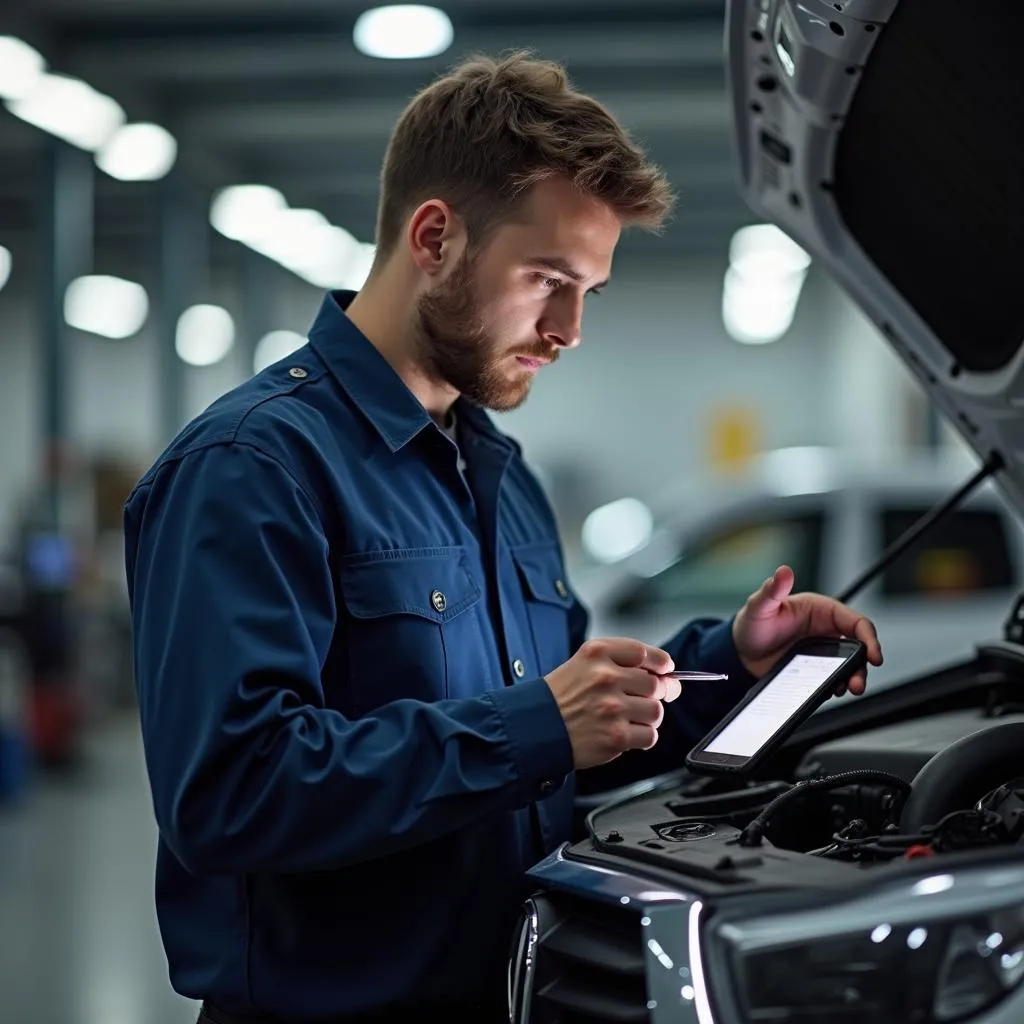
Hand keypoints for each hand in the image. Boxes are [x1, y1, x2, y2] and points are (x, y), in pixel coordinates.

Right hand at [545, 638, 682, 768]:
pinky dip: (642, 737)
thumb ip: (622, 663)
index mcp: (597, 653)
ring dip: (647, 717)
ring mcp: (612, 708)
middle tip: (639, 699)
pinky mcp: (616, 736)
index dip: (660, 663)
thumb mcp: (584, 663)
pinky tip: (624, 733)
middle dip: (655, 693)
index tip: (665, 669)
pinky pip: (649, 735)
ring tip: (627, 718)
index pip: (645, 652)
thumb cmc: (560, 697)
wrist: (535, 727)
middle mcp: (606, 677)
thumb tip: (668, 677)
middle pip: (656, 684)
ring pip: (656, 711)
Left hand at [732, 565, 882, 695]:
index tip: (874, 656)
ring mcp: (822, 651)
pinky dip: (837, 685)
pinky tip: (831, 691)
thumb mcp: (759, 606)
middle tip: (857, 683)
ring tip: (846, 689)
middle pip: (858, 646)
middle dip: (864, 664)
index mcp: (821, 610)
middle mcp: (826, 630)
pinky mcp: (816, 668)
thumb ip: (772, 590)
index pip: (856, 622)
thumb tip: (783, 571)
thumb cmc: (751, 623)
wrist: (740, 653)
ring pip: (849, 664)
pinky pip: (834, 677)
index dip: (869, 638)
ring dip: (853, 677)